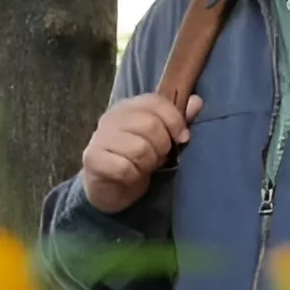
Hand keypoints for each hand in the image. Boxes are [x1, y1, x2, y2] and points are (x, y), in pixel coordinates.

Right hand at [79, 94, 202, 213]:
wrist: (107, 187)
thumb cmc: (135, 159)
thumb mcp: (159, 139)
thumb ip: (176, 121)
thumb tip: (196, 102)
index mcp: (128, 107)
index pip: (156, 102)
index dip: (175, 120)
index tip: (182, 139)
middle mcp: (111, 118)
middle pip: (150, 125)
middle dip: (162, 147)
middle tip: (159, 158)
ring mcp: (99, 138)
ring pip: (139, 148)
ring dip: (148, 163)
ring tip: (144, 167)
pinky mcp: (93, 160)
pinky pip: (124, 168)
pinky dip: (134, 176)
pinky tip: (132, 176)